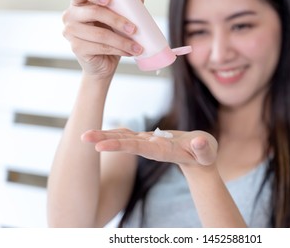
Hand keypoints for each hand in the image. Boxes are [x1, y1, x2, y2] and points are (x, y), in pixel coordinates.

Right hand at [62, 0, 143, 78]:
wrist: (103, 64)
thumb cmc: (109, 39)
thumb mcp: (117, 21)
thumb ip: (124, 7)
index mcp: (79, 3)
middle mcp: (70, 16)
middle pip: (93, 12)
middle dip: (117, 20)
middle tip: (134, 28)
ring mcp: (71, 32)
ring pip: (100, 34)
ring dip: (122, 41)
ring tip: (137, 46)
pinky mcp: (76, 48)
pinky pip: (101, 47)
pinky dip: (119, 50)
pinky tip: (129, 52)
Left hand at [81, 128, 217, 165]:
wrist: (200, 158)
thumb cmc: (205, 155)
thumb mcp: (207, 152)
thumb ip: (203, 149)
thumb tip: (199, 143)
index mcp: (161, 151)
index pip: (137, 148)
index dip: (118, 145)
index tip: (99, 147)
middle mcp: (151, 148)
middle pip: (124, 143)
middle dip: (104, 140)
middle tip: (82, 137)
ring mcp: (148, 144)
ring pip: (124, 138)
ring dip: (105, 136)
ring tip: (86, 135)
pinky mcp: (150, 139)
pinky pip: (130, 135)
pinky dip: (117, 132)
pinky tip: (105, 131)